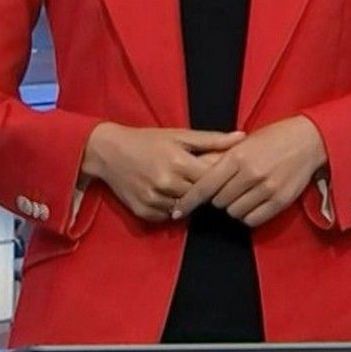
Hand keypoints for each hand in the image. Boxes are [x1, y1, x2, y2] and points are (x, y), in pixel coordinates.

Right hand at [81, 121, 244, 222]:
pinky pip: (167, 216)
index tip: (223, 175)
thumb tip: (241, 138)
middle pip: (200, 196)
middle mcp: (167, 184)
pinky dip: (171, 208)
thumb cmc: (148, 140)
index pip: (212, 180)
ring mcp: (154, 200)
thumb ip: (212, 140)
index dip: (220, 178)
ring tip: (184, 187)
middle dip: (205, 190)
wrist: (108, 152)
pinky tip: (168, 195)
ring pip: (185, 209)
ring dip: (188, 201)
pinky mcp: (143, 212)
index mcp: (179, 163)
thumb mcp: (179, 135)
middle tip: (202, 182)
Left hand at [170, 115, 326, 228]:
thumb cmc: (273, 138)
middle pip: (219, 202)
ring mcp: (266, 189)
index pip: (205, 186)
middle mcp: (250, 174)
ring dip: (233, 207)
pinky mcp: (280, 201)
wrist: (308, 140)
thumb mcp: (244, 142)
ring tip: (242, 194)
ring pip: (234, 212)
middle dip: (218, 199)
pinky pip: (253, 219)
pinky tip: (252, 203)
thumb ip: (223, 159)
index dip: (189, 201)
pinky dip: (248, 215)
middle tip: (226, 190)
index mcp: (237, 157)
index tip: (178, 211)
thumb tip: (199, 178)